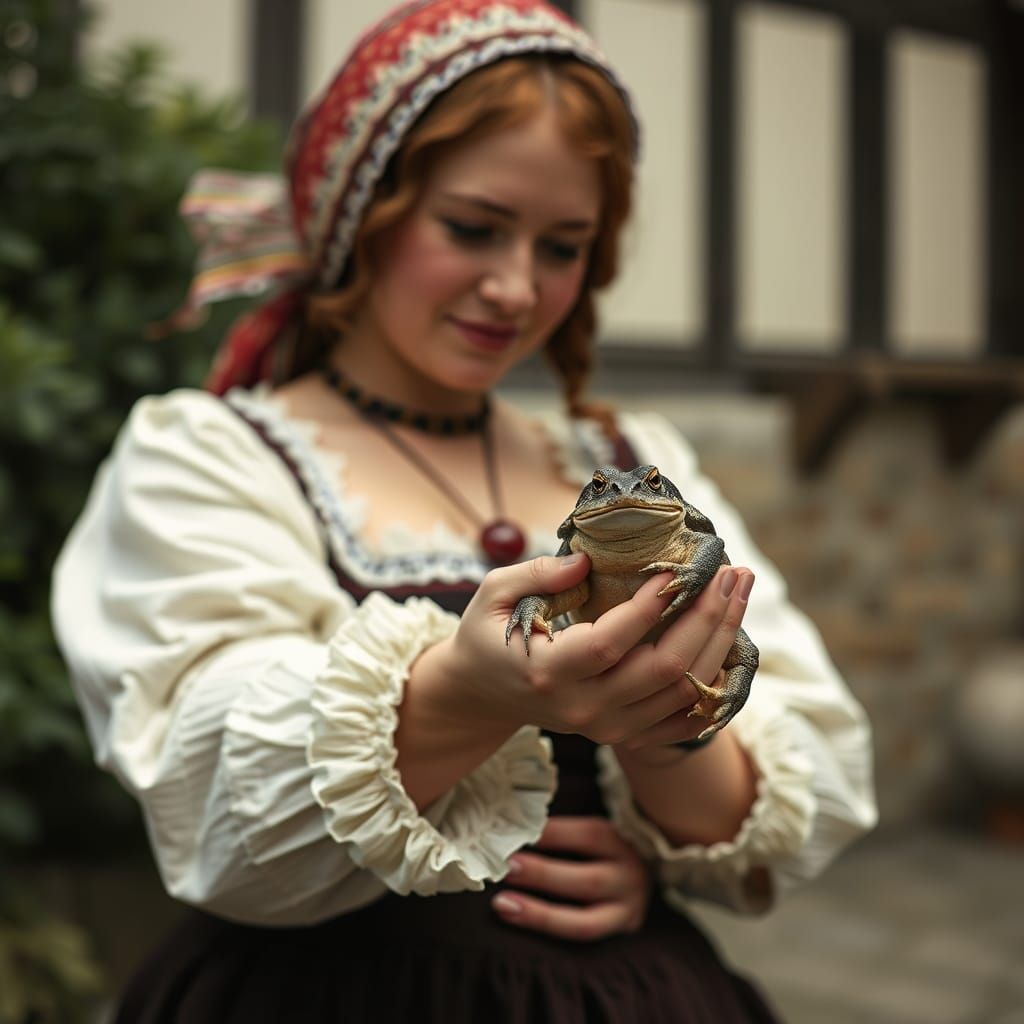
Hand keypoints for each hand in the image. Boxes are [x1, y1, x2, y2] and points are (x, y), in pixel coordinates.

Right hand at [433, 554, 753, 749]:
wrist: (484, 695)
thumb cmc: (489, 635)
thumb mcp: (494, 594)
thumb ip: (537, 574)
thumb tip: (587, 560)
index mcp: (548, 672)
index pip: (611, 643)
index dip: (649, 606)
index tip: (677, 568)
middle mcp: (583, 709)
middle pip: (665, 669)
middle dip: (708, 616)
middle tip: (732, 571)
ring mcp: (608, 729)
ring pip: (685, 692)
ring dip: (721, 640)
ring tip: (739, 591)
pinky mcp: (625, 736)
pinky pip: (688, 719)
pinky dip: (717, 684)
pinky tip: (731, 642)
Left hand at [491, 817, 651, 941]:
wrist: (636, 877)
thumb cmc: (604, 847)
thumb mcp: (595, 831)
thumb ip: (563, 830)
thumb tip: (517, 823)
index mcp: (623, 842)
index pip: (591, 836)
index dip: (554, 834)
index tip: (519, 831)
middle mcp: (630, 878)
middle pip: (589, 881)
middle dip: (543, 874)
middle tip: (507, 867)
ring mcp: (628, 912)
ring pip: (585, 922)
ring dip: (540, 915)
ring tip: (502, 904)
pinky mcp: (619, 935)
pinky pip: (581, 939)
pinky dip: (548, 931)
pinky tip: (518, 921)